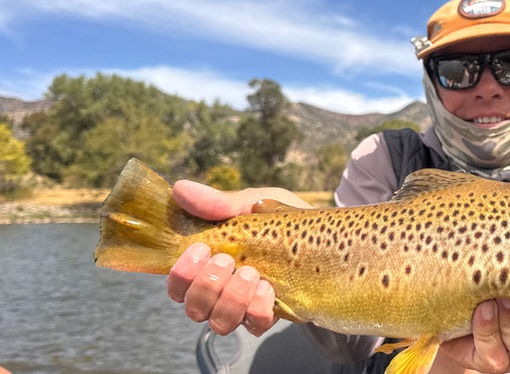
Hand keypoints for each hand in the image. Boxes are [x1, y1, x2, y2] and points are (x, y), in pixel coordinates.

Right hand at [166, 180, 311, 335]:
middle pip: (193, 308)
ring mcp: (244, 307)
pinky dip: (258, 309)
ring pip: (219, 323)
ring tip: (251, 273)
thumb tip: (180, 189)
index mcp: (208, 265)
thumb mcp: (252, 204)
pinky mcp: (270, 315)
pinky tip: (269, 287)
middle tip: (226, 260)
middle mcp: (220, 291)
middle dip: (206, 285)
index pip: (177, 285)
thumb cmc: (282, 221)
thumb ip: (219, 204)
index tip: (201, 249)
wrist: (325, 238)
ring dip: (231, 299)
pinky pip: (255, 325)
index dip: (181, 274)